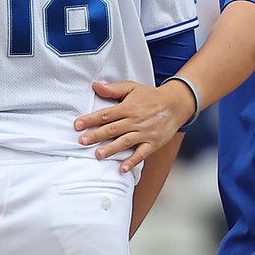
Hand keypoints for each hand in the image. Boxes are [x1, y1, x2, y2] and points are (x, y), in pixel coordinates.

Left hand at [74, 80, 195, 172]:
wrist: (176, 104)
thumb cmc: (151, 96)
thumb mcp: (132, 87)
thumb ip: (113, 89)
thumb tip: (95, 85)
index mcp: (128, 107)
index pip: (106, 114)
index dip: (91, 119)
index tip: (77, 124)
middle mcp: (135, 121)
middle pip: (112, 129)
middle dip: (96, 135)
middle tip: (82, 141)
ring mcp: (145, 133)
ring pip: (125, 142)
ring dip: (111, 149)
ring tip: (98, 154)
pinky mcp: (153, 143)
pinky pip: (142, 154)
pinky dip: (132, 161)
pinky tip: (122, 168)